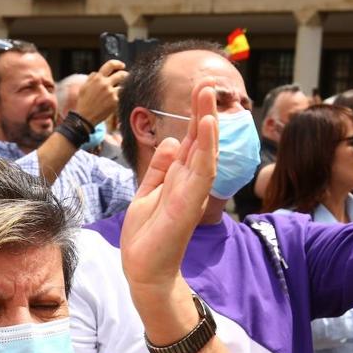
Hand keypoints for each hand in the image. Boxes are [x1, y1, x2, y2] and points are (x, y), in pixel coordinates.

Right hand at [74, 59, 127, 125]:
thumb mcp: (84, 87)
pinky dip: (121, 96)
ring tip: (121, 90)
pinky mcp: (115, 101)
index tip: (122, 66)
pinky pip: (122, 96)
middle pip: (121, 75)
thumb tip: (97, 73)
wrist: (85, 117)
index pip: (110, 65)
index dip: (118, 64)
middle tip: (126, 77)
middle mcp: (105, 83)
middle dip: (125, 75)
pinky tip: (118, 99)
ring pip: (123, 86)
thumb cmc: (83, 103)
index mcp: (97, 78)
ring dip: (124, 87)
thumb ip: (91, 78)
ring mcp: (111, 92)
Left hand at [120, 79, 216, 297]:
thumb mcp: (147, 192)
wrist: (144, 270)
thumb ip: (159, 168)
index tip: (197, 90)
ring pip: (203, 151)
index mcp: (179, 179)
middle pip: (198, 141)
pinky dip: (204, 148)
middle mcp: (189, 183)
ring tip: (208, 94)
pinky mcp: (188, 204)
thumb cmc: (147, 236)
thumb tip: (171, 142)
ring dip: (206, 122)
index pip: (188, 142)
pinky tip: (206, 126)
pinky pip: (200, 171)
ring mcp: (191, 193)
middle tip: (207, 82)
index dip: (193, 116)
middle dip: (202, 112)